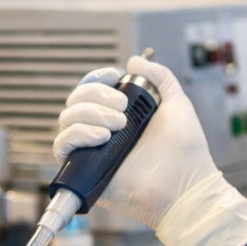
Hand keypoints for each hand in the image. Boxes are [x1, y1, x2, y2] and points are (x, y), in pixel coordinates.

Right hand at [54, 55, 246, 245]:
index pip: (92, 88)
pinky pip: (62, 145)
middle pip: (76, 100)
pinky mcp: (84, 170)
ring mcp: (92, 150)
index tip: (114, 76)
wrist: (184, 186)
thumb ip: (160, 76)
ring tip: (118, 126)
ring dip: (90, 114)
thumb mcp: (178, 103)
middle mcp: (103, 130)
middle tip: (123, 108)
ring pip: (67, 119)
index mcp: (122, 114)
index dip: (97, 78)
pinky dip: (77, 134)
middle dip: (96, 96)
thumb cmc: (185, 151)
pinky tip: (102, 137)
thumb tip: (133, 59)